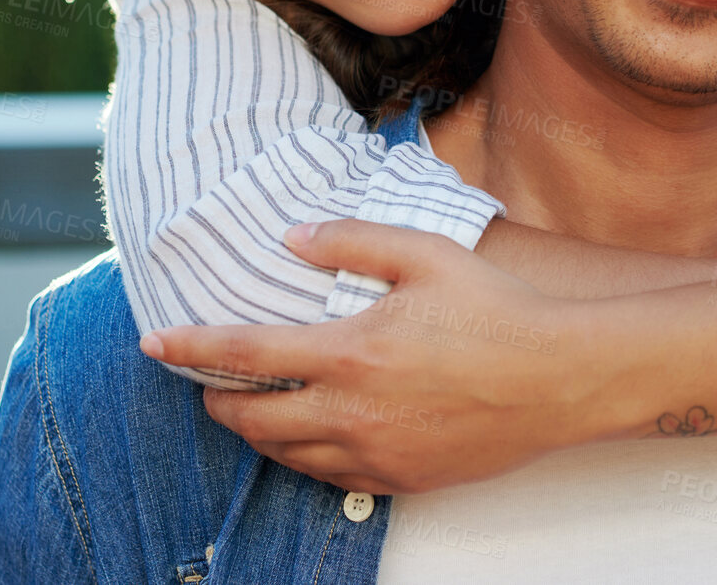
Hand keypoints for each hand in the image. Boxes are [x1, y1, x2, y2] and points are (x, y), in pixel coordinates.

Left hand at [141, 219, 596, 495]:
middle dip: (216, 400)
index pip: (246, 353)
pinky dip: (303, 456)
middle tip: (207, 383)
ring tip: (252, 406)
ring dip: (256, 431)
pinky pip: (329, 476)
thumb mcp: (424, 253)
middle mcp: (353, 411)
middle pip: (252, 418)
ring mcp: (377, 452)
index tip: (154, 343)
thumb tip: (293, 239)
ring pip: (286, 454)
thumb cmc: (495, 309)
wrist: (561, 377)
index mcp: (351, 351)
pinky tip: (310, 434)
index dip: (192, 348)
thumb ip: (351, 240)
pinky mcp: (402, 478)